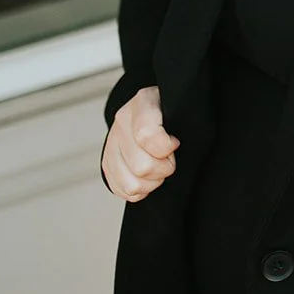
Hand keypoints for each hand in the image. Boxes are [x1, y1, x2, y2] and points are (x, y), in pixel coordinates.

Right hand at [101, 85, 179, 201]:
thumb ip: (185, 119)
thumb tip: (175, 145)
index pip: (147, 134)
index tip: (175, 144)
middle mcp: (123, 122)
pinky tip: (148, 176)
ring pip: (132, 184)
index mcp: (143, 102)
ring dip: (152, 183)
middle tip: (169, 158)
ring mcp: (112, 143)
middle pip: (142, 166)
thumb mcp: (183, 107)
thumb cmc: (174, 111)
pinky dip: (141, 190)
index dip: (166, 147)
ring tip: (159, 168)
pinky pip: (124, 191)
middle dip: (164, 169)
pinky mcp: (108, 164)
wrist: (157, 111)